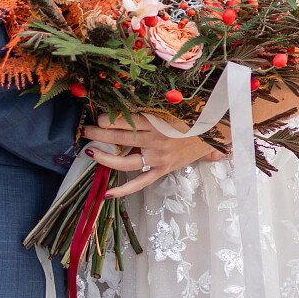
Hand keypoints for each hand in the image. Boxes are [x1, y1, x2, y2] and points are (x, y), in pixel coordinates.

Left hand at [83, 116, 218, 196]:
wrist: (213, 133)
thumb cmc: (192, 116)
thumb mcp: (172, 107)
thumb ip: (149, 108)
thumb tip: (124, 104)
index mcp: (158, 123)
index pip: (126, 121)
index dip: (108, 119)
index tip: (98, 116)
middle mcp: (156, 142)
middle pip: (121, 138)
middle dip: (99, 133)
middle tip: (85, 131)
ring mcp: (158, 159)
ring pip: (125, 162)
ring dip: (105, 157)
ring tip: (91, 151)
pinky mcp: (161, 171)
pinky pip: (140, 183)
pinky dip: (124, 189)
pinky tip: (108, 193)